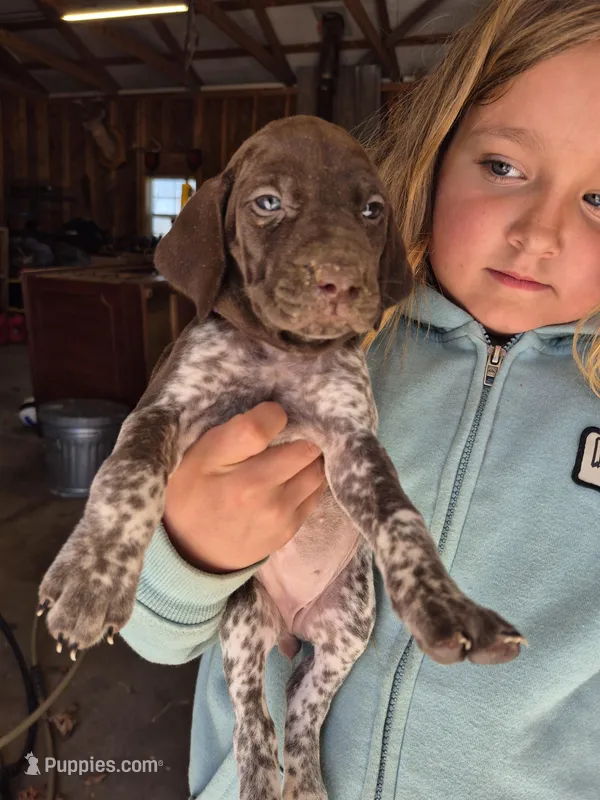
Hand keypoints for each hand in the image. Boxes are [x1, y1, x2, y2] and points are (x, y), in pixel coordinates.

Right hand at [163, 402, 326, 572]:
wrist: (192, 553)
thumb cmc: (193, 493)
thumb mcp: (197, 454)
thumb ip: (232, 431)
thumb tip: (273, 413)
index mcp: (224, 466)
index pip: (262, 427)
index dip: (272, 415)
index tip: (269, 417)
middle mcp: (255, 491)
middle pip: (304, 448)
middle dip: (301, 436)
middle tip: (289, 435)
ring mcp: (277, 514)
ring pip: (316, 470)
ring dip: (308, 459)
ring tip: (292, 456)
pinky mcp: (290, 529)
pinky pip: (316, 493)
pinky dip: (307, 480)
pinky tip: (291, 477)